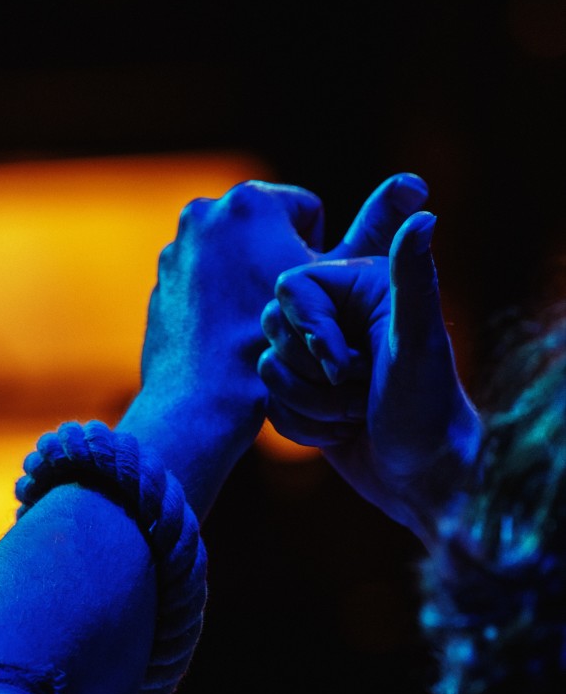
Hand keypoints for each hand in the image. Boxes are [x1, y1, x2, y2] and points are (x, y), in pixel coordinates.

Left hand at [122, 174, 428, 518]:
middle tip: (292, 315)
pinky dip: (220, 301)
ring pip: (237, 259)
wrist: (207, 401)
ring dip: (252, 282)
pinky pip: (205, 282)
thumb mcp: (338, 280)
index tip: (317, 296)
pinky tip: (231, 336)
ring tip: (261, 327)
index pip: (307, 214)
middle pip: (268, 234)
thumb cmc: (283, 342)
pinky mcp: (160, 279)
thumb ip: (378, 228)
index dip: (322, 257)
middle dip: (281, 265)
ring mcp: (176, 245)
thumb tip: (417, 184)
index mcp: (251, 200)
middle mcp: (205, 211)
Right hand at [258, 211, 481, 547]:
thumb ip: (413, 279)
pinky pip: (269, 402)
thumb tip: (425, 215)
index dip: (309, 330)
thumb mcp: (417, 342)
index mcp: (361, 287)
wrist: (423, 479)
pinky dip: (303, 425)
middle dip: (311, 373)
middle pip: (271, 326)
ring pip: (267, 369)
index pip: (290, 287)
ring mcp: (318, 358)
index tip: (346, 364)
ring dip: (311, 404)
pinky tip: (343, 431)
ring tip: (355, 413)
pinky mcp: (304, 394)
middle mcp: (337, 316)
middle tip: (358, 388)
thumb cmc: (427, 410)